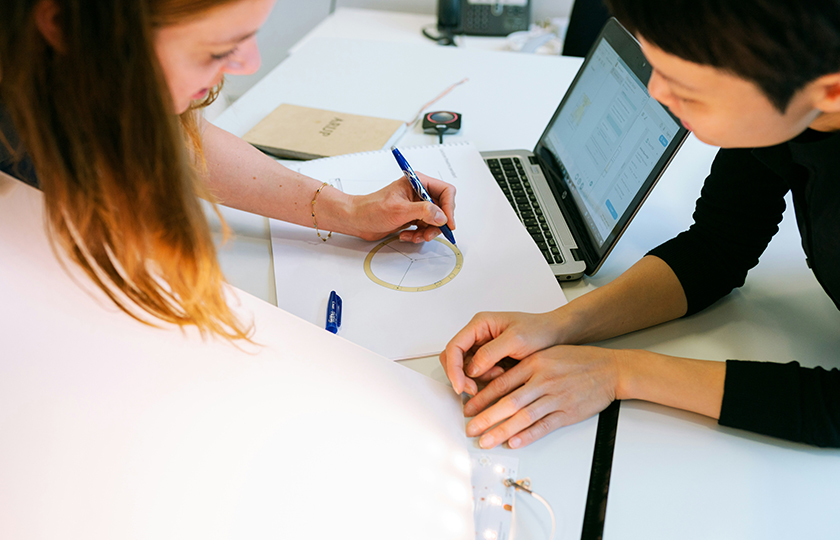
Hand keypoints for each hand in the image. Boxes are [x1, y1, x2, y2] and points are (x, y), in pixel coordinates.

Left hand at [348, 172, 455, 241]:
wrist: (356, 220)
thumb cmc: (371, 209)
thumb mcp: (399, 210)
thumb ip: (423, 212)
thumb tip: (441, 216)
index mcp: (417, 182)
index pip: (445, 191)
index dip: (449, 208)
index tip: (447, 223)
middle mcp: (419, 193)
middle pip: (442, 208)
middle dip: (437, 224)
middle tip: (429, 234)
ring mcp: (416, 206)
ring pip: (435, 221)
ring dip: (427, 232)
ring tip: (415, 237)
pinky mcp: (412, 217)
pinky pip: (425, 227)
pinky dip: (419, 235)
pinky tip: (407, 235)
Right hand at [440, 310, 565, 395]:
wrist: (556, 335)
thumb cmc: (539, 330)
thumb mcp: (516, 339)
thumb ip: (490, 353)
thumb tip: (471, 369)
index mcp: (480, 324)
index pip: (454, 347)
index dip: (453, 368)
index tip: (460, 386)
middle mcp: (478, 335)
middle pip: (454, 359)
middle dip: (461, 376)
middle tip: (474, 390)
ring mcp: (483, 348)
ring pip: (465, 369)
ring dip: (477, 378)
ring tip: (500, 375)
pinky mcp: (490, 359)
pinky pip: (478, 373)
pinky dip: (486, 380)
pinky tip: (502, 376)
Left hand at [464, 345, 619, 448]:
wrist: (609, 369)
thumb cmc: (577, 360)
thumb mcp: (546, 354)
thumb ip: (522, 367)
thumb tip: (495, 382)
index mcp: (534, 364)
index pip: (501, 383)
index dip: (482, 397)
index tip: (468, 407)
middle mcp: (542, 380)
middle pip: (508, 402)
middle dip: (486, 417)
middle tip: (470, 428)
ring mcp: (555, 397)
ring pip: (523, 417)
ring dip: (502, 431)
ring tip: (486, 441)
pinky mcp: (568, 413)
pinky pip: (544, 426)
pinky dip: (528, 435)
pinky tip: (514, 442)